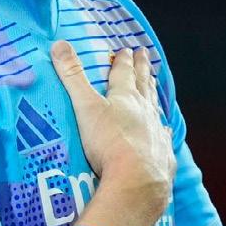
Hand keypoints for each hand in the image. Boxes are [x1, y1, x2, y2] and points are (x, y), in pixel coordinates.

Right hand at [50, 41, 176, 222]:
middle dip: (142, 69)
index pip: (124, 73)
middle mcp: (145, 112)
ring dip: (153, 94)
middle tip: (145, 55)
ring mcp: (157, 133)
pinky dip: (163, 130)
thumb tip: (59, 44)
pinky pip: (164, 138)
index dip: (124, 60)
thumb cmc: (109, 142)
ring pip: (155, 108)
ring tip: (154, 84)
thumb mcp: (86, 107)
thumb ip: (73, 77)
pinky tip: (165, 129)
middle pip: (143, 85)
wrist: (137, 181)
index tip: (127, 49)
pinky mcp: (162, 156)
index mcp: (126, 98)